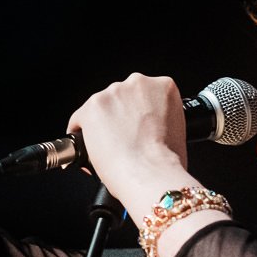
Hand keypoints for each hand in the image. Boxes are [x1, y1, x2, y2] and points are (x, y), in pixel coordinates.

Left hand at [66, 73, 194, 218]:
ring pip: (100, 108)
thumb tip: (150, 129)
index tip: (137, 128)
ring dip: (101, 125)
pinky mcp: (92, 107)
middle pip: (121, 98)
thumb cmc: (166, 161)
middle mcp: (137, 83)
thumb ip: (162, 119)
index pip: (144, 95)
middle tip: (124, 141)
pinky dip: (80, 134)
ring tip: (108, 148)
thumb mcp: (177, 130)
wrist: (150, 173)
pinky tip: (88, 149)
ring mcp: (113, 93)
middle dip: (120, 117)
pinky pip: (79, 119)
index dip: (139, 115)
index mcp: (163, 86)